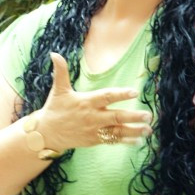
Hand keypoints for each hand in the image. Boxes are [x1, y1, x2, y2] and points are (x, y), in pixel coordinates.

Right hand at [35, 52, 152, 151]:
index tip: (135, 92)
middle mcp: (92, 117)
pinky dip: (126, 141)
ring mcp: (94, 130)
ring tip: (148, 129)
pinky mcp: (95, 140)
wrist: (46, 134)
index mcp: (86, 102)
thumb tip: (54, 53)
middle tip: (148, 115)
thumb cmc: (54, 109)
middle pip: (116, 117)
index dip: (120, 94)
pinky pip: (113, 141)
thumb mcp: (58, 90)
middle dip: (133, 117)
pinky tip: (139, 140)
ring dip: (133, 131)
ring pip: (117, 131)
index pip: (106, 97)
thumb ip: (60, 71)